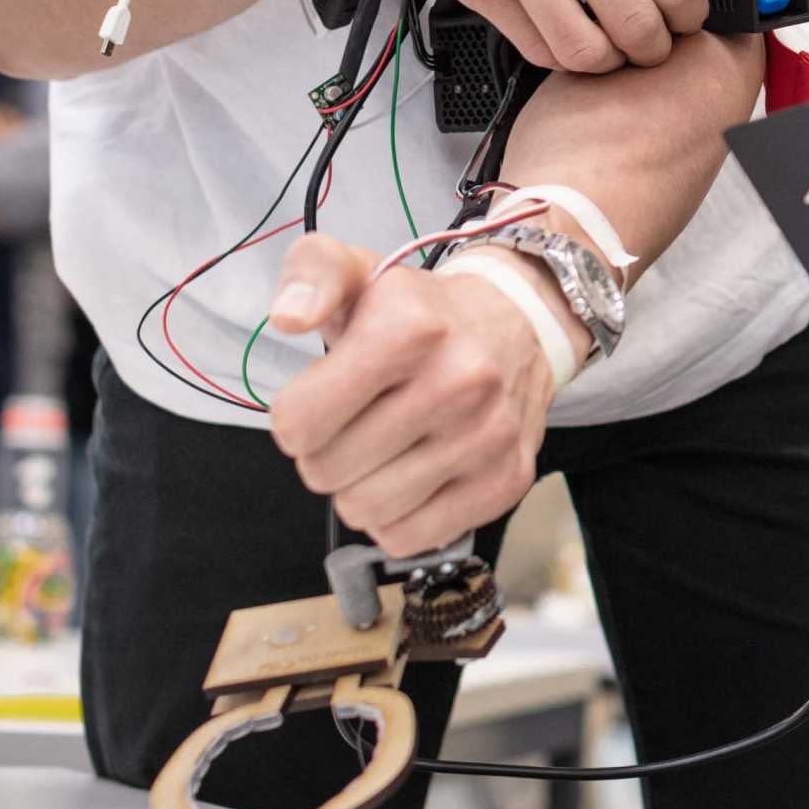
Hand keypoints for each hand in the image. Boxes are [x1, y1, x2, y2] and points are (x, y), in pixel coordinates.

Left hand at [265, 234, 556, 557]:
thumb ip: (310, 275)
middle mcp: (457, 382)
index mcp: (409, 328)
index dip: (295, 417)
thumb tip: (288, 317)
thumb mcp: (359, 271)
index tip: (321, 400)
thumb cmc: (423, 313)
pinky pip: (411, 537)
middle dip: (325, 454)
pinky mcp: (506, 480)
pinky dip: (398, 518)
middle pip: (327, 472)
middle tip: (354, 426)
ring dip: (359, 489)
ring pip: (366, 511)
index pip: (299, 422)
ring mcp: (487, 437)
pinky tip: (412, 477)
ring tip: (382, 452)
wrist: (520, 325)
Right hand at [315, 0, 726, 73]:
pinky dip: (557, 54)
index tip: (685, 17)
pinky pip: (533, 45)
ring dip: (607, 62)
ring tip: (610, 48)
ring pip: (585, 48)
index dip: (690, 12)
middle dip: (655, 48)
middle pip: (637, 21)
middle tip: (652, 44)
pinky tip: (563, 34)